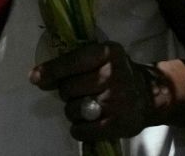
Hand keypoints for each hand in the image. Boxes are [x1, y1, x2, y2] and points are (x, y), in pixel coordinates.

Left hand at [31, 41, 162, 140]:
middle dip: (67, 92)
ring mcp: (116, 101)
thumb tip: (38, 76)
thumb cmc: (117, 72)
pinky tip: (84, 124)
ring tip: (86, 107)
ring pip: (73, 110)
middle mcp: (112, 75)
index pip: (71, 62)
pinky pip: (84, 130)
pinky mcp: (119, 124)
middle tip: (78, 92)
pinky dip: (79, 129)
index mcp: (107, 53)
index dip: (51, 71)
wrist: (149, 95)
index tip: (35, 78)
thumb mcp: (102, 56)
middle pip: (68, 88)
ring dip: (73, 111)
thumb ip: (75, 61)